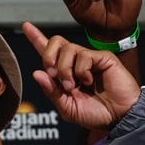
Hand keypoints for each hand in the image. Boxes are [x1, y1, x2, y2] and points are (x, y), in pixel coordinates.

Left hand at [24, 22, 139, 129]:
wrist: (119, 117)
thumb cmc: (95, 114)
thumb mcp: (67, 107)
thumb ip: (52, 92)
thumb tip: (37, 73)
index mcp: (65, 73)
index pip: (48, 52)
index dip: (36, 38)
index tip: (26, 26)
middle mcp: (76, 62)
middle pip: (55, 42)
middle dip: (48, 57)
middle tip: (54, 75)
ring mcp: (90, 58)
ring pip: (68, 48)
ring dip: (64, 69)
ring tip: (73, 86)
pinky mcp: (103, 57)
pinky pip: (84, 56)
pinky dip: (81, 71)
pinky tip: (88, 80)